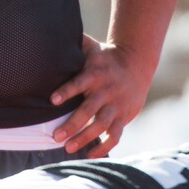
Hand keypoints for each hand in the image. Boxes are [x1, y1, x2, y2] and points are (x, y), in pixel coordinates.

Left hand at [50, 34, 150, 157]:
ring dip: (85, 138)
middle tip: (56, 136)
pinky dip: (105, 147)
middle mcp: (106, 91)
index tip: (52, 100)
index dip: (66, 91)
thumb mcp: (92, 47)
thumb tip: (54, 34)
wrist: (136, 63)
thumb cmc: (105, 56)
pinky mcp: (124, 116)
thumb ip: (75, 44)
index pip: (79, 83)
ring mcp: (116, 105)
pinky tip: (91, 155)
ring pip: (101, 125)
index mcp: (95, 73)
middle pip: (89, 110)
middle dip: (72, 124)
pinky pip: (115, 136)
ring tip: (68, 148)